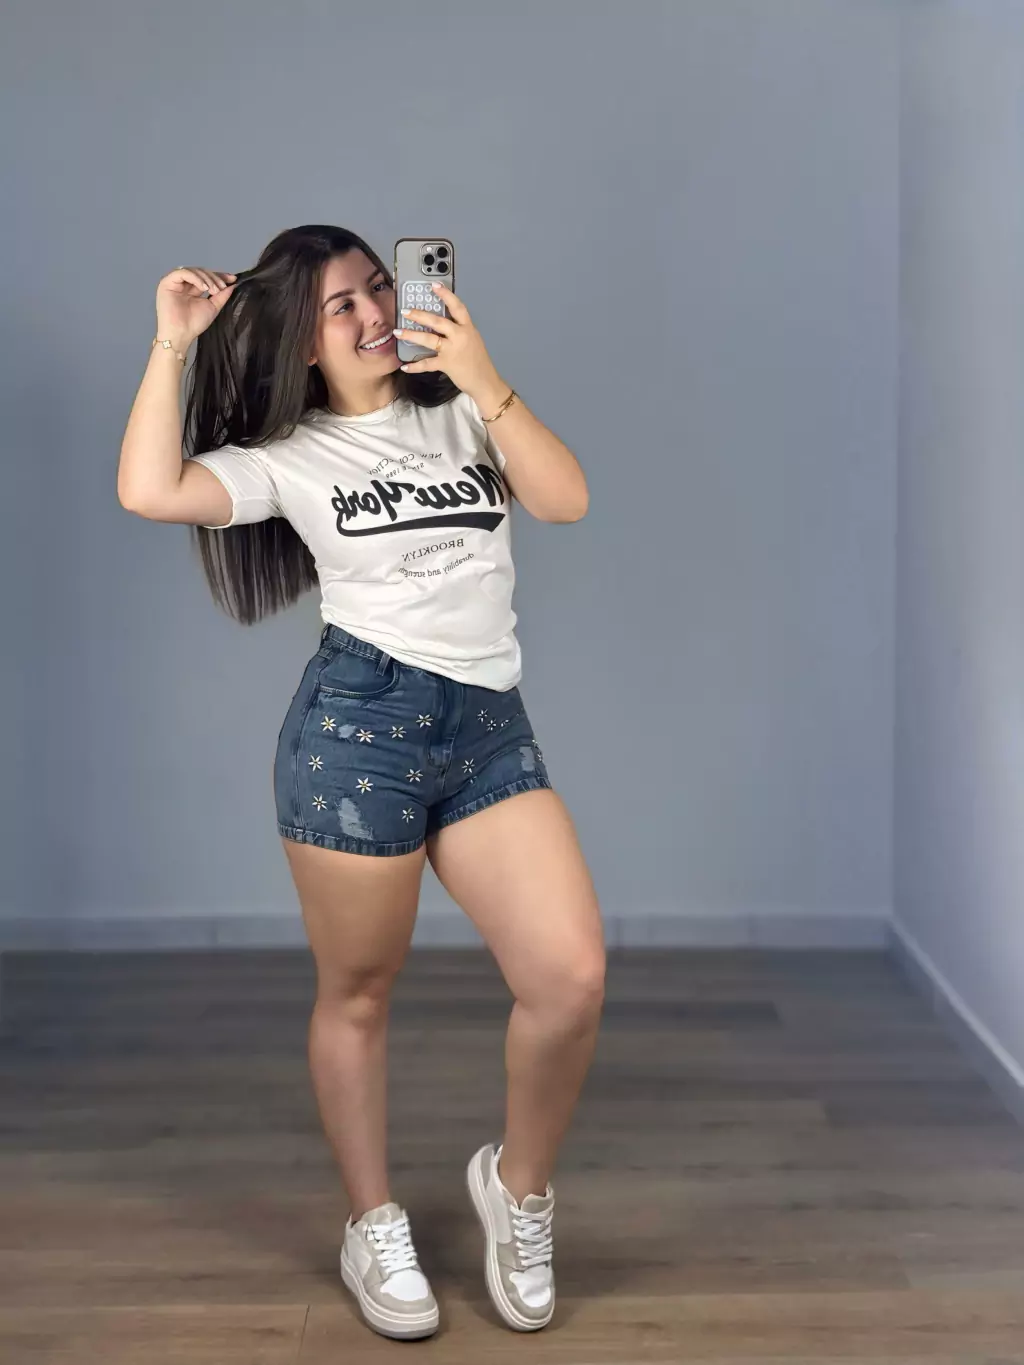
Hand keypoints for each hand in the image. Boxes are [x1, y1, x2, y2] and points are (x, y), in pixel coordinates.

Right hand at [155, 266, 236, 348]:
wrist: (181, 334)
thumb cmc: (194, 324)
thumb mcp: (213, 307)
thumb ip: (222, 296)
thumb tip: (232, 284)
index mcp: (192, 290)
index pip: (206, 278)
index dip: (219, 276)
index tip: (232, 279)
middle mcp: (183, 284)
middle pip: (200, 272)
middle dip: (214, 277)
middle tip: (221, 287)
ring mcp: (174, 283)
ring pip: (193, 271)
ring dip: (206, 278)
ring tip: (213, 290)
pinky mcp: (167, 282)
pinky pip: (183, 273)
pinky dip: (196, 278)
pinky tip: (204, 287)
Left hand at [393, 282, 501, 398]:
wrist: (485, 381)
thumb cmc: (478, 361)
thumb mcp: (472, 340)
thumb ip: (459, 330)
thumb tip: (441, 323)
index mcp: (467, 327)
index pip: (457, 307)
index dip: (445, 294)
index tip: (433, 285)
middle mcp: (460, 336)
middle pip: (438, 321)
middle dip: (419, 315)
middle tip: (405, 311)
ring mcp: (453, 350)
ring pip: (429, 339)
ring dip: (411, 335)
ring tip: (397, 332)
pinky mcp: (446, 364)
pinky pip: (427, 364)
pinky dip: (415, 366)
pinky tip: (404, 366)